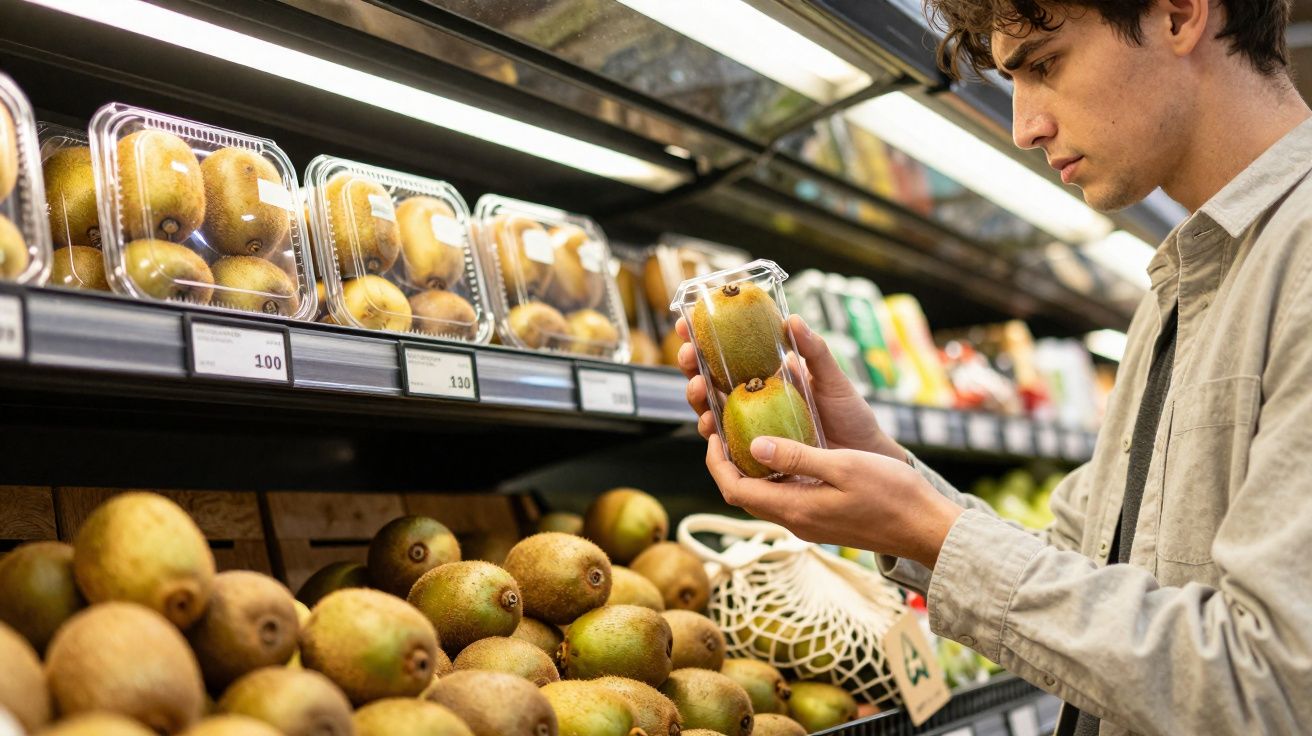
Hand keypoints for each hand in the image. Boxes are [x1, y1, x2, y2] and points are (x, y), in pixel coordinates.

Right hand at [674, 314, 903, 459]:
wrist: (864, 457)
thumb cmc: (851, 417)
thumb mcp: (833, 380)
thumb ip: (815, 351)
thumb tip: (792, 319)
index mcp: (766, 379)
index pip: (726, 356)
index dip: (702, 340)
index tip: (687, 323)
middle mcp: (752, 403)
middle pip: (709, 382)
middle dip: (690, 366)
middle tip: (688, 354)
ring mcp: (751, 429)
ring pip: (710, 412)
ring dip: (696, 399)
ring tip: (698, 386)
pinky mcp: (755, 455)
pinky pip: (726, 446)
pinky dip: (712, 435)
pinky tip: (709, 425)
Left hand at [704, 434, 961, 567]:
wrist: (927, 528)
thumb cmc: (892, 494)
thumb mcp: (844, 466)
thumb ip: (798, 457)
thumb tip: (754, 446)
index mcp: (795, 509)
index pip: (734, 490)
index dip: (716, 462)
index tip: (712, 433)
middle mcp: (796, 520)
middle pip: (743, 494)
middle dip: (727, 463)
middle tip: (724, 428)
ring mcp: (809, 521)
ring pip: (764, 495)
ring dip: (749, 468)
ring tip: (747, 432)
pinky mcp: (822, 518)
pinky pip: (784, 495)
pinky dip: (773, 473)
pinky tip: (783, 448)